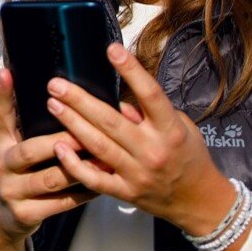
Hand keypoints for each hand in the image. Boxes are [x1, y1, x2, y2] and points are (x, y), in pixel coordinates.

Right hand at [0, 68, 97, 250]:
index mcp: (0, 145)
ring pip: (50, 179)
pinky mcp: (25, 215)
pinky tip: (103, 183)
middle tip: (87, 130)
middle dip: (61, 140)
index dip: (2, 94)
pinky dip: (83, 192)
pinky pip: (61, 203)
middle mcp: (1, 167)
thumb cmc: (18, 173)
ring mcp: (12, 193)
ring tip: (104, 157)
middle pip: (30, 150)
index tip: (8, 72)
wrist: (1, 219)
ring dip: (80, 167)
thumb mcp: (12, 146)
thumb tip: (30, 79)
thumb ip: (22, 120)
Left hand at [44, 42, 235, 238]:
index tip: (112, 50)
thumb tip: (118, 100)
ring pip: (98, 146)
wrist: (198, 201)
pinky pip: (94, 179)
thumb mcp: (182, 127)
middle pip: (111, 121)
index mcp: (170, 129)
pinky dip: (74, 164)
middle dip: (80, 100)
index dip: (131, 71)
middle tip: (56, 84)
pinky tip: (59, 147)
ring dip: (72, 124)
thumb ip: (150, 113)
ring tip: (53, 104)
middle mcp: (153, 150)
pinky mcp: (125, 192)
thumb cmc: (188, 156)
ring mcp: (138, 173)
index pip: (150, 95)